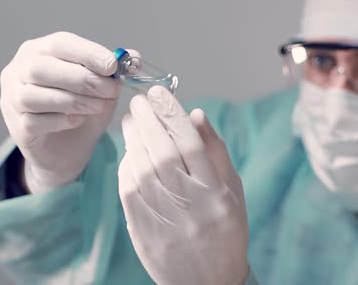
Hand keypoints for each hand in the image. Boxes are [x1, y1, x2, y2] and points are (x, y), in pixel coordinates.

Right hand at [0, 31, 122, 192]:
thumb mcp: (103, 87)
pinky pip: (34, 120)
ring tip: (99, 106)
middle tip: (112, 91)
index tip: (113, 66)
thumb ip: (115, 71)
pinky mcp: (16, 126)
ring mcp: (12, 98)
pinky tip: (78, 120)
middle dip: (84, 79)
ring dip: (75, 101)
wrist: (69, 147)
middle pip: (43, 68)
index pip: (59, 43)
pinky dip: (61, 120)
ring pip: (35, 95)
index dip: (88, 53)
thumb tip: (133, 56)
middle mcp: (18, 70)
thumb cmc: (84, 108)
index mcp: (40, 50)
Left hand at [118, 86, 248, 284]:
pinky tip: (129, 152)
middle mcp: (190, 206)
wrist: (209, 281)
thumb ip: (215, 151)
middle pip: (163, 152)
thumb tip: (195, 114)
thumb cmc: (226, 229)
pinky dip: (126, 167)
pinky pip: (128, 193)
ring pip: (142, 170)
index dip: (172, 114)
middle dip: (148, 120)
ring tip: (131, 121)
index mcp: (216, 193)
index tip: (159, 92)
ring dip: (133, 140)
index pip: (190, 143)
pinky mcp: (144, 233)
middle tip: (139, 101)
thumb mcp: (232, 189)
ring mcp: (165, 221)